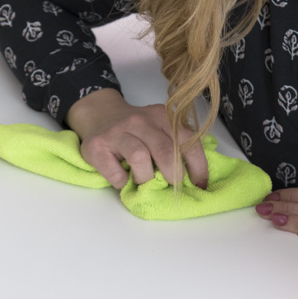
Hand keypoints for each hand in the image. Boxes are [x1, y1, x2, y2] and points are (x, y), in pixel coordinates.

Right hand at [66, 88, 208, 188]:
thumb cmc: (135, 130)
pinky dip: (122, 182)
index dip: (198, 166)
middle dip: (173, 175)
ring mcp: (117, 132)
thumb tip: (194, 179)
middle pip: (165, 151)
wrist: (99, 114)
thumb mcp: (158, 128)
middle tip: (172, 184)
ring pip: (140, 158)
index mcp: (162, 117)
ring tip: (143, 180)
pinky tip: (123, 178)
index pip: (188, 141)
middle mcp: (141, 121)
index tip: (199, 185)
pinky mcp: (98, 147)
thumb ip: (175, 144)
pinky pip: (115, 172)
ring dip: (145, 177)